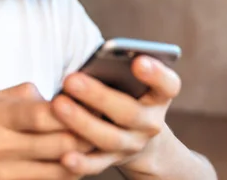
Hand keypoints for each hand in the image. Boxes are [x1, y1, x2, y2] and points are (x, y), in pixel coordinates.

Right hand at [0, 83, 91, 179]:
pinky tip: (74, 163)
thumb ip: (24, 95)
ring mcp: (2, 174)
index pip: (48, 114)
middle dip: (88, 135)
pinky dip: (66, 174)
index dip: (77, 111)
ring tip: (96, 144)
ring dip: (83, 158)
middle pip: (61, 143)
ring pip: (60, 169)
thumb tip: (60, 95)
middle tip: (105, 125)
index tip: (95, 104)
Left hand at [52, 55, 180, 176]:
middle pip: (130, 112)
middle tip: (71, 79)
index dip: (156, 74)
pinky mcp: (114, 160)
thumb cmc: (127, 92)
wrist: (136, 133)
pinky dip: (81, 163)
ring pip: (111, 138)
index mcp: (160, 96)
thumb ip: (119, 69)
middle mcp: (151, 122)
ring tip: (58, 104)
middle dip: (99, 96)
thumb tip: (90, 62)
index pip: (168, 85)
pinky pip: (97, 164)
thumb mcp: (132, 78)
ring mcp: (133, 144)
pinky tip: (64, 155)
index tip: (138, 61)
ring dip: (82, 122)